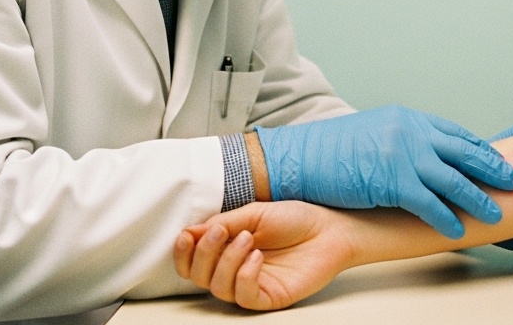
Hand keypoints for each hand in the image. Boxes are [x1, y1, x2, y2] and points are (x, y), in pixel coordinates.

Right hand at [175, 201, 353, 310]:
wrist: (329, 228)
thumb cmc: (295, 219)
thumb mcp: (254, 214)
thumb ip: (223, 223)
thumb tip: (191, 232)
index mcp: (227, 249)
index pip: (191, 261)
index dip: (183, 251)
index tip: (188, 234)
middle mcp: (234, 269)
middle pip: (198, 277)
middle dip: (203, 254)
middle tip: (220, 232)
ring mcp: (251, 285)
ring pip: (217, 288)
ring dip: (226, 261)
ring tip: (247, 239)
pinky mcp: (269, 297)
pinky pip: (244, 297)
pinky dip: (244, 276)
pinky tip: (257, 257)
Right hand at [255, 105, 512, 238]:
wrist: (300, 156)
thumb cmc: (333, 150)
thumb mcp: (377, 132)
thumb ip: (405, 141)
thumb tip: (426, 156)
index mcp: (410, 120)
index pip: (457, 135)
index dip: (483, 150)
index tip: (502, 161)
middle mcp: (412, 133)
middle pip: (465, 152)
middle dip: (494, 169)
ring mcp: (403, 155)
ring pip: (454, 179)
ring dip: (479, 199)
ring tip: (498, 214)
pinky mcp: (391, 180)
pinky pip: (428, 203)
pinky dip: (446, 218)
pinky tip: (460, 231)